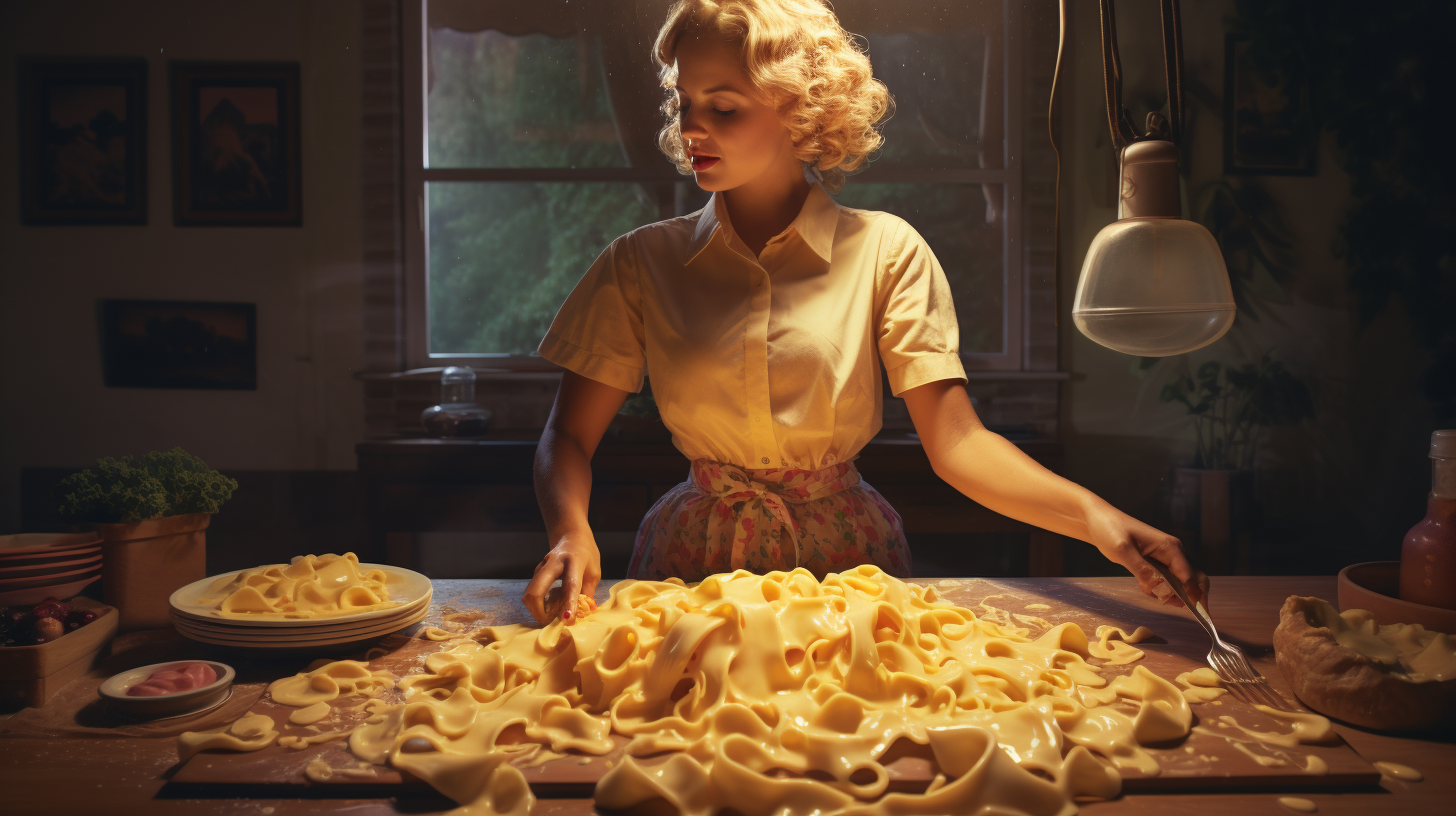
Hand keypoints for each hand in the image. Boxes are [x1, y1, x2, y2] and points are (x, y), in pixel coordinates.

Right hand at [522, 531, 600, 625]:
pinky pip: (532, 591)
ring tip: (551, 616)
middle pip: (536, 591)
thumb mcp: (594, 573)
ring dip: (537, 609)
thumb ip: (587, 593)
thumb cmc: (586, 554)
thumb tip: (582, 615)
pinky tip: (549, 607)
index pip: (570, 585)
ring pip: (530, 593)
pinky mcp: (536, 572)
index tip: (567, 620)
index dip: (568, 603)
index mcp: (573, 561)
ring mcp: (541, 567)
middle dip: (538, 611)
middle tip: (549, 622)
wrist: (571, 535)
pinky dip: (538, 603)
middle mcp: (553, 563)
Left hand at [1083, 498, 1209, 609]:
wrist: (1098, 520)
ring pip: (1181, 582)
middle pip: (1194, 578)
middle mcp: (1173, 552)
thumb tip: (1161, 589)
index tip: (1191, 612)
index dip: (1193, 596)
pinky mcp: (1157, 562)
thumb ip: (1142, 570)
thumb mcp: (1122, 550)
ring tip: (1149, 592)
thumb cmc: (1110, 530)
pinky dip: (1161, 589)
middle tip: (1181, 609)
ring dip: (1172, 594)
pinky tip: (1145, 588)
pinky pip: (1167, 580)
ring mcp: (1166, 557)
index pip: (1189, 576)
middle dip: (1193, 597)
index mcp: (1170, 547)